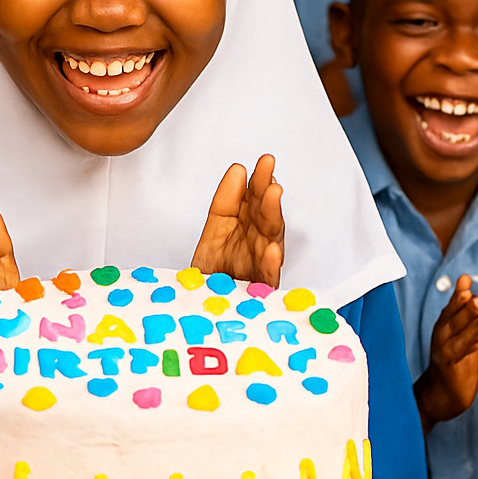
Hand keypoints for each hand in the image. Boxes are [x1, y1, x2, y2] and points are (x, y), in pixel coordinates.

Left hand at [192, 155, 284, 286]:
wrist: (204, 314)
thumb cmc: (212, 278)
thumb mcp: (212, 234)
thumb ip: (225, 202)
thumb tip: (238, 170)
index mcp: (242, 230)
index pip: (249, 202)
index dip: (255, 183)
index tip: (259, 164)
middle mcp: (253, 245)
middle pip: (262, 216)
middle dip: (265, 192)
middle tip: (267, 172)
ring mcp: (258, 267)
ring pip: (270, 238)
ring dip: (272, 215)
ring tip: (273, 194)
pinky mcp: (260, 291)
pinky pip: (267, 277)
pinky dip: (270, 264)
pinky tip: (271, 250)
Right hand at [414, 275, 477, 427]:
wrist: (441, 396)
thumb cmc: (455, 365)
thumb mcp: (464, 339)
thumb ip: (471, 320)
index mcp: (444, 326)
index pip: (451, 307)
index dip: (458, 293)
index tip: (465, 279)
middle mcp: (441, 336)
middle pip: (452, 317)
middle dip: (464, 305)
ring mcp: (443, 351)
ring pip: (457, 333)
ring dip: (471, 321)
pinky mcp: (449, 367)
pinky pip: (461, 352)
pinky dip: (472, 343)